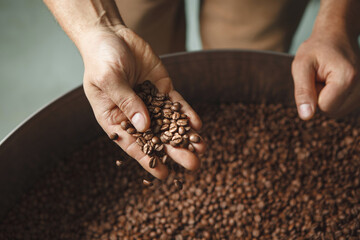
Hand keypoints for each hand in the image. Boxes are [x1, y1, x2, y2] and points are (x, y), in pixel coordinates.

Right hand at [78, 26, 204, 178]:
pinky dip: (186, 113)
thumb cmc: (101, 59)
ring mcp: (150, 102)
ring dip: (185, 135)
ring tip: (202, 148)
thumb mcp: (109, 79)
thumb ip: (126, 101)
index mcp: (115, 119)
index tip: (165, 176)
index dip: (148, 161)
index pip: (133, 145)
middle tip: (193, 165)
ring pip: (170, 123)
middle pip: (157, 137)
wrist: (111, 35)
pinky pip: (176, 104)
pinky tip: (198, 124)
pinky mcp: (162, 89)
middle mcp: (134, 114)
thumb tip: (145, 126)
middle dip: (175, 151)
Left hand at [292, 29, 359, 119]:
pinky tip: (332, 82)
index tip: (315, 77)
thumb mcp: (301, 66)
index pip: (324, 107)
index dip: (313, 95)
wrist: (336, 34)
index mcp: (347, 78)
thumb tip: (306, 116)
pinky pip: (341, 106)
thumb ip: (303, 92)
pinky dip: (333, 97)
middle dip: (319, 97)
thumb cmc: (316, 48)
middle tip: (319, 77)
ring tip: (325, 78)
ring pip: (336, 110)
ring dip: (325, 97)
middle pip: (331, 111)